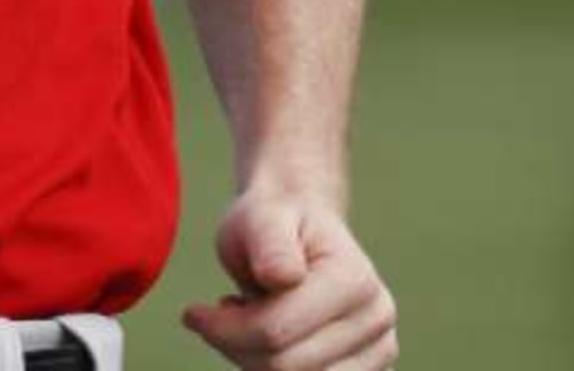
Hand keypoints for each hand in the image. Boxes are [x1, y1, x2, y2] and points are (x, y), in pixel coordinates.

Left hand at [181, 190, 397, 370]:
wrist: (300, 224)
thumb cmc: (273, 221)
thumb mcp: (260, 218)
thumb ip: (270, 244)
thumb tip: (282, 277)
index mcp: (354, 282)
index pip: (275, 331)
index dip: (223, 328)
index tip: (193, 312)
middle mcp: (377, 319)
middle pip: (286, 367)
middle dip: (235, 346)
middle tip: (214, 317)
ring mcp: (380, 349)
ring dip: (253, 361)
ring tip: (245, 322)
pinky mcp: (369, 369)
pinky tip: (263, 341)